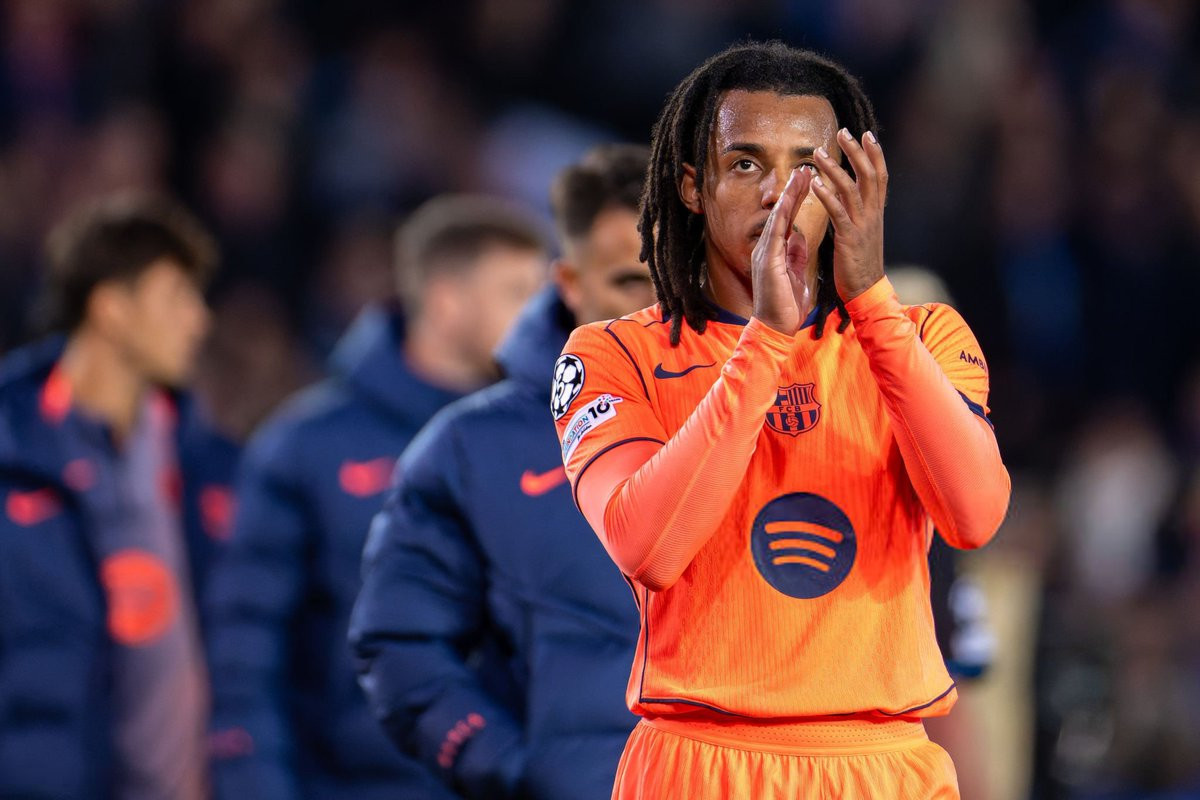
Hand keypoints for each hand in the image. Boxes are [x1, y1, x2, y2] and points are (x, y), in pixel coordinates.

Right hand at [751, 166, 814, 334]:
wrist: (775, 327)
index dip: (797, 199)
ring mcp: (764, 253)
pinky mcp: (767, 260)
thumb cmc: (786, 306)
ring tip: (800, 174)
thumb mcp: (795, 275)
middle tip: (805, 167)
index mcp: (774, 252)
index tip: (808, 181)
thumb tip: (799, 238)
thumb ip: (796, 255)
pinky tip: (789, 199)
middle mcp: (765, 248)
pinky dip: (782, 214)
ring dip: (789, 195)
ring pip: (777, 216)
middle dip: (793, 190)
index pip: (787, 219)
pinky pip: (775, 232)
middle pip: (781, 212)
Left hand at [812, 129, 887, 302]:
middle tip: (842, 132)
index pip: (880, 176)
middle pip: (869, 175)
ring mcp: (862, 226)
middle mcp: (873, 215)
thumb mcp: (864, 234)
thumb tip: (852, 197)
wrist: (866, 291)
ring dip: (835, 168)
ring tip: (818, 153)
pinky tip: (815, 184)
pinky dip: (827, 196)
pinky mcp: (849, 238)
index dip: (875, 154)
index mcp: (876, 213)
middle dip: (856, 152)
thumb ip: (859, 214)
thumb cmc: (860, 264)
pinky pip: (838, 212)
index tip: (866, 134)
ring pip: (852, 189)